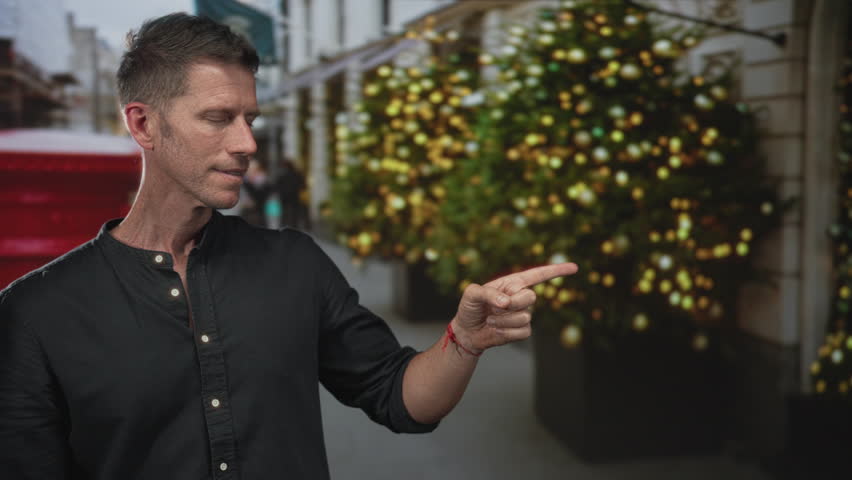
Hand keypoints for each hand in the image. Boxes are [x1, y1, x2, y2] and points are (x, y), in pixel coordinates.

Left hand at [451, 262, 578, 353]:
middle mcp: (520, 296)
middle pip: (530, 297)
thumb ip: (487, 293)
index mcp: (511, 283)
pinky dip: (506, 332)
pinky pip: (523, 332)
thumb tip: (506, 301)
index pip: (538, 274)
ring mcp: (523, 314)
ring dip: (503, 321)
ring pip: (524, 317)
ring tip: (490, 320)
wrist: (467, 332)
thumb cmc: (470, 308)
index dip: (556, 271)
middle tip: (496, 308)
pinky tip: (496, 330)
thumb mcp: (471, 294)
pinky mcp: (522, 330)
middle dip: (513, 303)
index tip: (575, 267)